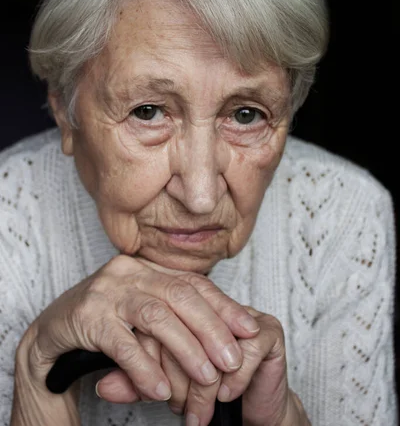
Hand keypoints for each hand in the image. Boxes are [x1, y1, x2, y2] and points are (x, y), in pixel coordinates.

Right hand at [21, 255, 259, 402]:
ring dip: (186, 349)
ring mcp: (107, 291)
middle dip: (212, 329)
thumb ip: (174, 314)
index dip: (224, 306)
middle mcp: (129, 272)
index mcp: (146, 267)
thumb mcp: (142, 311)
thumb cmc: (104, 321)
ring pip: (157, 317)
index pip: (193, 282)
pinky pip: (123, 344)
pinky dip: (145, 368)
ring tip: (207, 377)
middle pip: (181, 295)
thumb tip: (224, 334)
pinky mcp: (87, 316)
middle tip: (233, 359)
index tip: (249, 328)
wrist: (52, 331)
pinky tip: (162, 389)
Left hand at [96, 307, 309, 425]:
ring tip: (196, 412)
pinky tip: (225, 396)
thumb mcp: (161, 383)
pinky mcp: (269, 329)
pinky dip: (234, 381)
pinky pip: (247, 352)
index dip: (154, 351)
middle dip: (181, 369)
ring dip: (206, 384)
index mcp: (185, 300)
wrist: (253, 411)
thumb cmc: (205, 389)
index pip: (163, 311)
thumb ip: (134, 379)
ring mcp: (244, 311)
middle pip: (188, 319)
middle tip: (175, 405)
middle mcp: (213, 300)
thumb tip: (103, 385)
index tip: (151, 387)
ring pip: (215, 340)